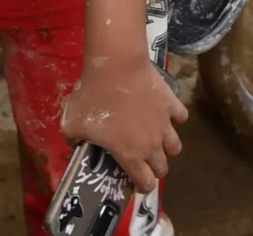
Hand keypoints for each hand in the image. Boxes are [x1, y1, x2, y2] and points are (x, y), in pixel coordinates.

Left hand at [61, 55, 185, 191]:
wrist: (116, 65)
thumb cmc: (94, 96)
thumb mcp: (72, 123)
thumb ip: (74, 140)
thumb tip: (76, 144)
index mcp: (130, 155)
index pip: (146, 183)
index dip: (141, 186)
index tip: (135, 182)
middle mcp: (152, 144)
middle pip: (162, 168)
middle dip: (153, 169)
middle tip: (142, 159)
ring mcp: (165, 124)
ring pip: (175, 147)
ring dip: (166, 147)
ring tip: (156, 139)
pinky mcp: (172, 104)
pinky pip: (181, 117)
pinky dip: (174, 118)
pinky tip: (163, 114)